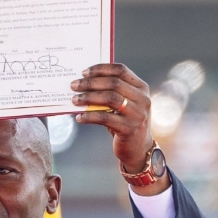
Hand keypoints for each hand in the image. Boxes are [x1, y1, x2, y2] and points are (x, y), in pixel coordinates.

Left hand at [70, 64, 166, 193]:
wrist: (138, 149)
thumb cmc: (124, 122)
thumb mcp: (122, 104)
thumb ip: (110, 92)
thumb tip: (82, 83)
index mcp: (141, 88)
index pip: (121, 70)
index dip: (101, 69)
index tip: (83, 72)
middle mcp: (143, 99)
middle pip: (114, 83)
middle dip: (90, 83)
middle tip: (73, 85)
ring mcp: (138, 114)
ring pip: (110, 98)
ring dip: (89, 97)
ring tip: (74, 100)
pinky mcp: (130, 129)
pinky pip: (106, 118)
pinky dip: (90, 116)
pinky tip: (79, 117)